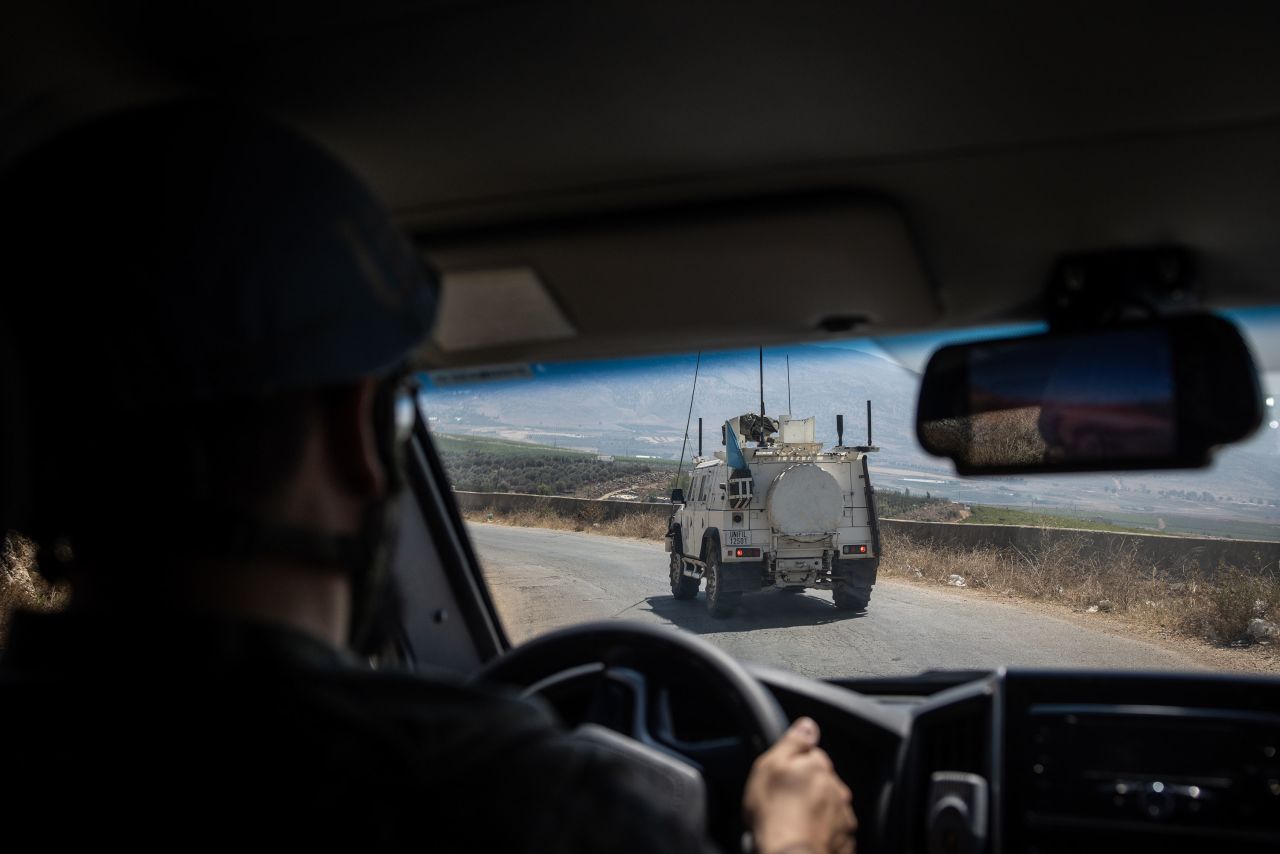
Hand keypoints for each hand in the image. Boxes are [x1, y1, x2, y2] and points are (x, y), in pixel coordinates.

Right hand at [742, 717, 856, 853]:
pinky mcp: (845, 841)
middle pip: (822, 782)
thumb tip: (808, 724)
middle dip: (807, 789)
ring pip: (829, 807)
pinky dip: (822, 832)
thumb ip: (792, 742)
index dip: (795, 765)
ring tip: (793, 824)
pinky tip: (805, 837)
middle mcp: (837, 790)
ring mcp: (843, 817)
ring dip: (816, 811)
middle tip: (783, 803)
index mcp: (819, 767)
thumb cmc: (775, 814)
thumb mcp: (770, 767)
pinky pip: (832, 831)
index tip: (782, 777)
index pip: (812, 755)